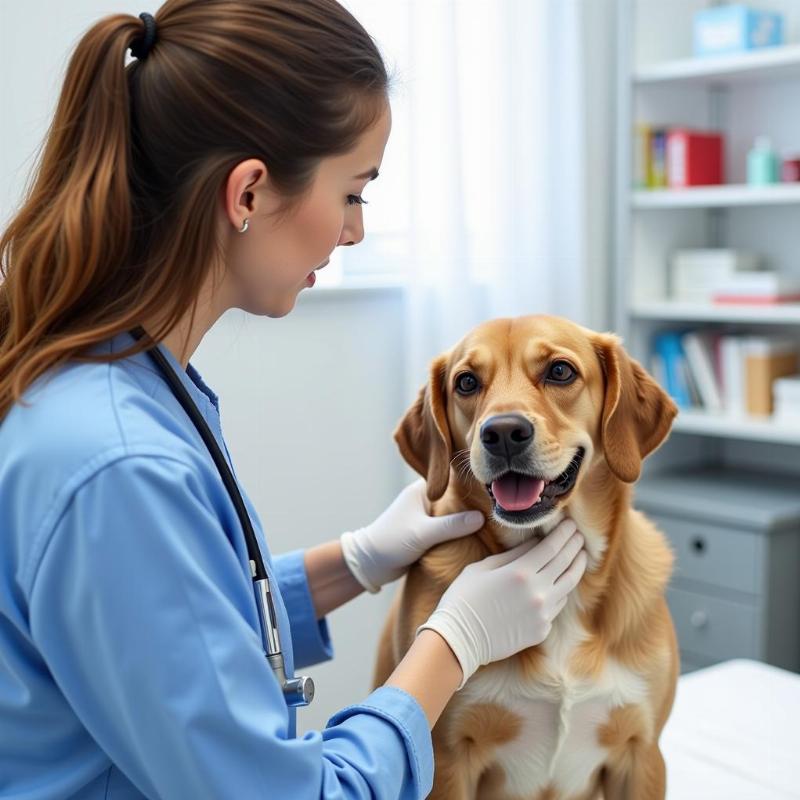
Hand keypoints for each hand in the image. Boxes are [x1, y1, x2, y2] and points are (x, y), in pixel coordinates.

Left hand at [339, 479, 484, 592]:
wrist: (370, 564)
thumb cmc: (391, 542)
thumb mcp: (423, 533)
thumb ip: (452, 525)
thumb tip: (482, 517)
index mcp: (421, 490)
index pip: (452, 479)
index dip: (472, 482)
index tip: (493, 487)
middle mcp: (425, 499)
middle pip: (456, 497)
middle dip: (474, 502)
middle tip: (499, 507)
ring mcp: (426, 515)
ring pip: (454, 514)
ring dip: (467, 519)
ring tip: (494, 521)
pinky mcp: (427, 531)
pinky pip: (449, 528)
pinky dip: (460, 531)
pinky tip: (478, 535)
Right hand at [417, 517, 586, 687]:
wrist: (459, 639)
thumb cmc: (464, 598)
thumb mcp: (483, 568)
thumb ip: (512, 554)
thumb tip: (535, 543)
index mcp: (520, 573)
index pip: (552, 547)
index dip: (564, 534)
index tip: (571, 524)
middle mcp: (537, 593)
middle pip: (565, 563)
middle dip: (574, 546)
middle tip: (579, 535)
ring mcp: (542, 614)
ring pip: (569, 585)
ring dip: (576, 567)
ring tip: (580, 556)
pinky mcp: (542, 630)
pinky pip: (558, 606)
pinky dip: (561, 590)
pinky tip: (561, 583)